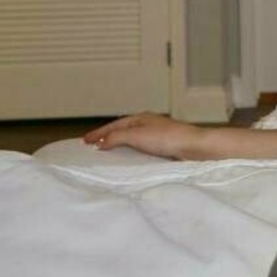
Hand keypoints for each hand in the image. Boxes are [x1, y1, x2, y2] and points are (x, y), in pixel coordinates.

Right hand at [82, 112, 201, 159]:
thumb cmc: (167, 138)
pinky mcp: (162, 145)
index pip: (114, 125)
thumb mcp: (137, 136)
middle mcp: (147, 124)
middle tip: (92, 145)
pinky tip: (128, 159)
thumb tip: (102, 142)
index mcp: (140, 118)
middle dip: (107, 136)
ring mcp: (155, 134)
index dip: (99, 132)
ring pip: (131, 138)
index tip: (84, 140)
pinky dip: (129, 150)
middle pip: (122, 129)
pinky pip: (140, 147)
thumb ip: (117, 137)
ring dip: (117, 144)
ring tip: (106, 152)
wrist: (192, 146)